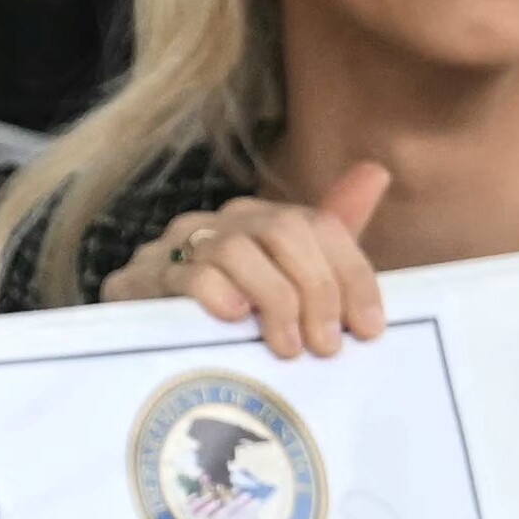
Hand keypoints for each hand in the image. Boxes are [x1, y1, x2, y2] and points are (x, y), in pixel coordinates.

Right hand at [108, 166, 394, 358]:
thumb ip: (332, 237)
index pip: (320, 226)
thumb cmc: (228, 321)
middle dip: (317, 289)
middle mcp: (224, 222)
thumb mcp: (289, 286)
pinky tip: (235, 320)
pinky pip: (185, 274)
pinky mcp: (141, 279)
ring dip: (274, 299)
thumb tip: (377, 171)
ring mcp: (179, 245)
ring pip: (237, 249)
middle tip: (327, 345)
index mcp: (263, 220)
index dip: (353, 275)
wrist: (141, 345)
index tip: (372, 328)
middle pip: (284, 231)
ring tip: (289, 347)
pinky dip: (216, 294)